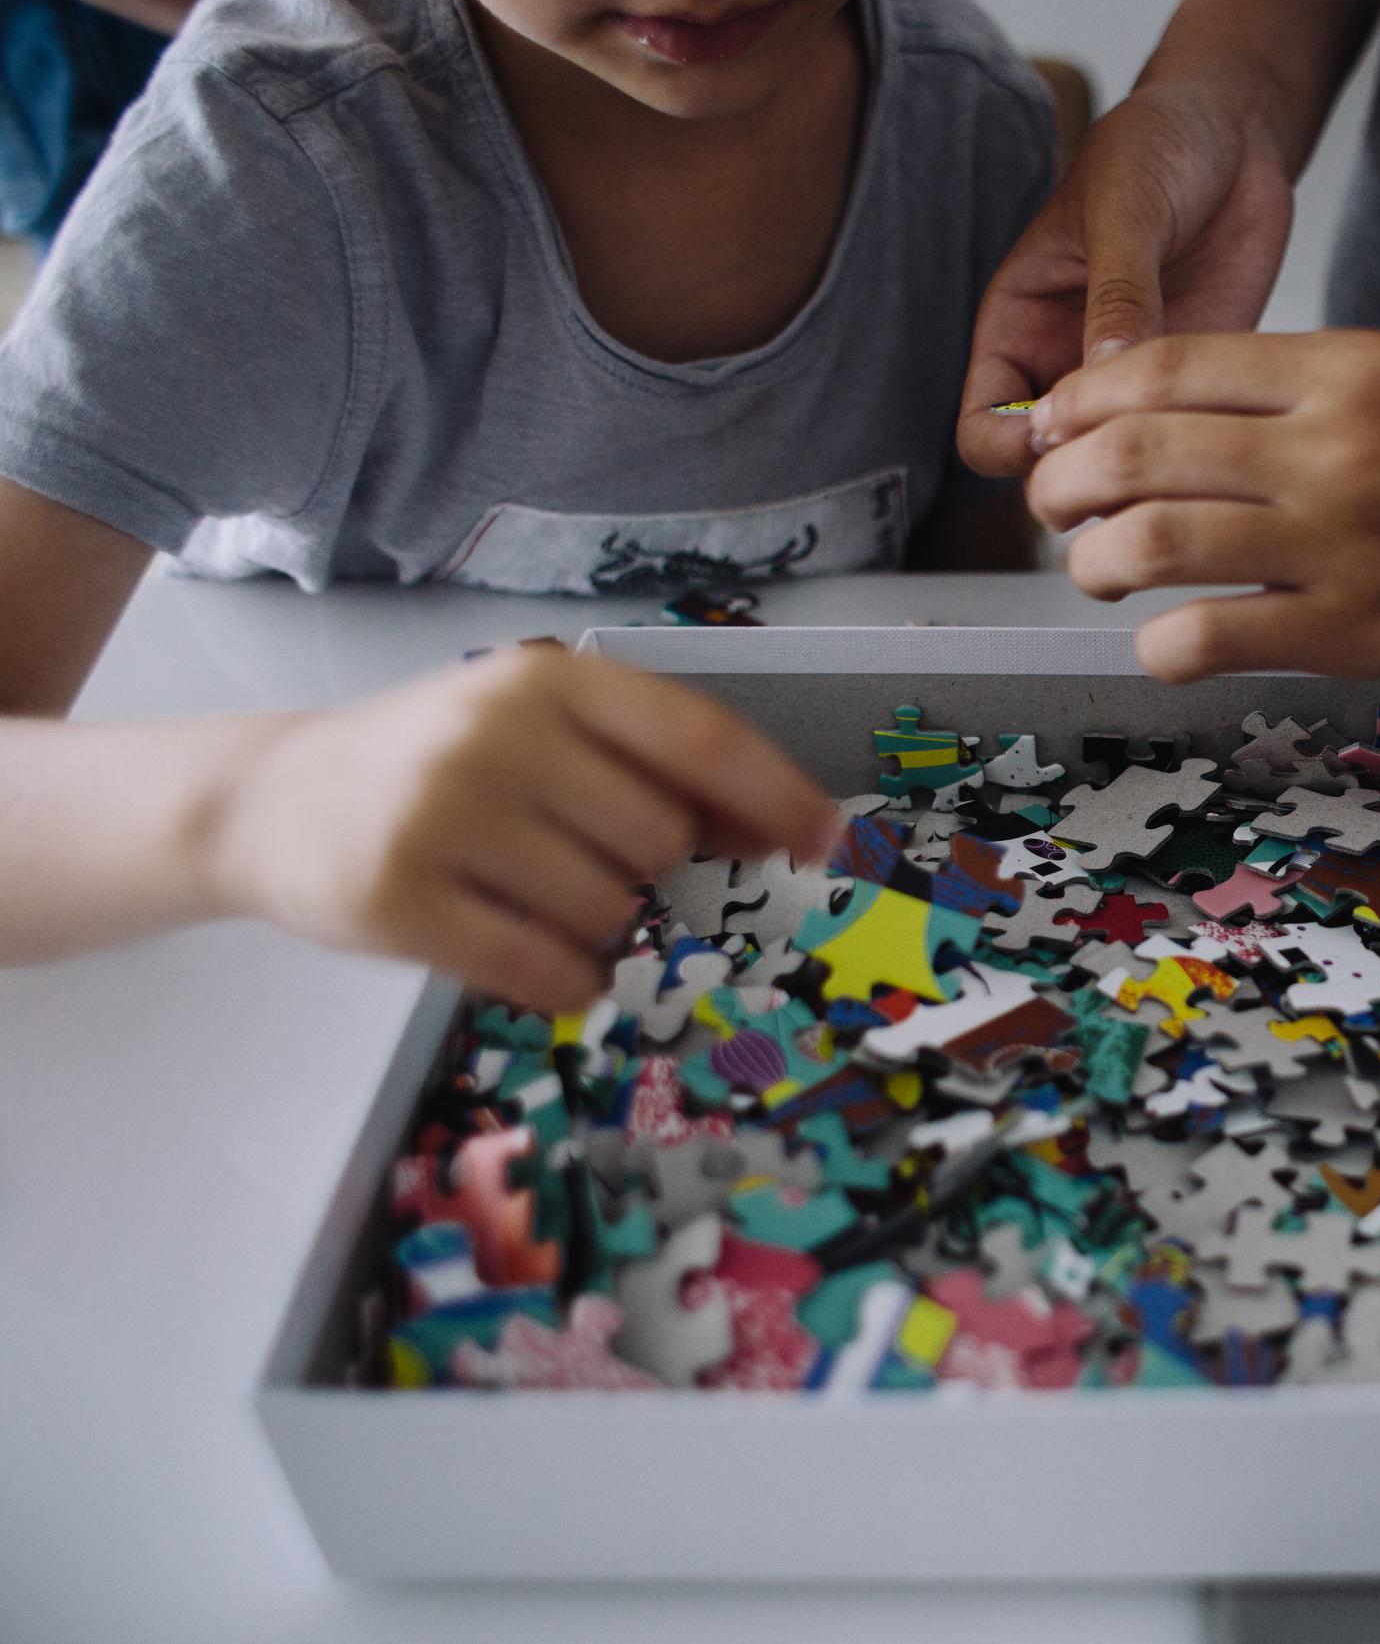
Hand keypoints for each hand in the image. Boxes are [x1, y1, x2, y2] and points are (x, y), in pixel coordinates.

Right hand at [207, 647, 838, 1012]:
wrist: (271, 798)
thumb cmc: (436, 766)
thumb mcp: (540, 731)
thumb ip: (650, 766)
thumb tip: (782, 828)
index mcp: (549, 682)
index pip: (699, 738)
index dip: (776, 794)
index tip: (827, 842)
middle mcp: (497, 736)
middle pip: (658, 840)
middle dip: (644, 868)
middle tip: (576, 857)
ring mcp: (443, 817)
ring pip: (605, 911)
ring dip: (593, 926)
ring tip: (526, 892)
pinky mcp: (398, 902)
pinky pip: (539, 970)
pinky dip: (558, 979)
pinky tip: (525, 951)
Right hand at [957, 79, 1296, 478]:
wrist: (1236, 130)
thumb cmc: (1156, 145)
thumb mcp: (1125, 207)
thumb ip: (1117, 291)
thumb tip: (1106, 374)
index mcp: (1018, 327)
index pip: (982, 428)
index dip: (1011, 450)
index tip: (1062, 436)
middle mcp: (1066, 366)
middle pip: (1049, 470)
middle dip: (1082, 481)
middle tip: (1134, 462)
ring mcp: (1131, 381)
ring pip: (1120, 469)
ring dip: (1146, 478)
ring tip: (1183, 455)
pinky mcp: (1194, 383)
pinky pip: (1184, 442)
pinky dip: (1199, 457)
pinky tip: (1226, 433)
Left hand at [1024, 330, 1379, 682]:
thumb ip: (1277, 390)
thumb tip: (1143, 415)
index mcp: (1340, 367)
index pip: (1161, 367)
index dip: (1078, 402)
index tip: (1052, 430)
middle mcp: (1334, 445)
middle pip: (1135, 451)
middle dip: (1060, 484)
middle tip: (1054, 506)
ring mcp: (1342, 540)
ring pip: (1149, 542)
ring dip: (1092, 563)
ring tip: (1098, 572)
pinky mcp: (1353, 629)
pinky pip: (1207, 636)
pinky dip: (1159, 646)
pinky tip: (1167, 642)